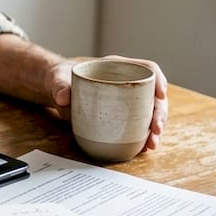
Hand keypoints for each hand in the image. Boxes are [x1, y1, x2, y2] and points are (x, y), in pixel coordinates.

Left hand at [46, 54, 168, 152]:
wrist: (55, 90)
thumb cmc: (60, 78)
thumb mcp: (58, 79)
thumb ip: (59, 86)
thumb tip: (63, 98)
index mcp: (117, 67)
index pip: (147, 68)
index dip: (158, 80)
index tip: (160, 94)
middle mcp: (127, 82)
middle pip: (153, 95)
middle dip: (159, 113)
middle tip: (156, 130)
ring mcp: (126, 100)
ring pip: (150, 112)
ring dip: (155, 128)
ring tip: (151, 144)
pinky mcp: (122, 115)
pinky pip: (139, 124)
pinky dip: (144, 136)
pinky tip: (145, 148)